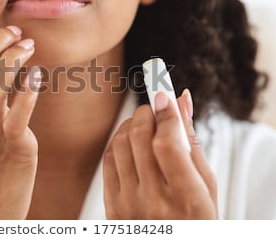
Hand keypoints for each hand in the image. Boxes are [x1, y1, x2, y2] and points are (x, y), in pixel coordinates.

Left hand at [103, 90, 217, 218]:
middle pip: (140, 138)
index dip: (166, 114)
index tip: (165, 94)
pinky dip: (118, 141)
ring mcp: (128, 204)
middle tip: (155, 106)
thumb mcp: (206, 186)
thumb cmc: (195, 219)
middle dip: (147, 112)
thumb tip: (182, 101)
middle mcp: (154, 201)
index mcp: (185, 198)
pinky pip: (108, 159)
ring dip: (131, 124)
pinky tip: (129, 139)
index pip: (168, 144)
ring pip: (120, 144)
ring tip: (144, 123)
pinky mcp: (111, 205)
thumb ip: (191, 143)